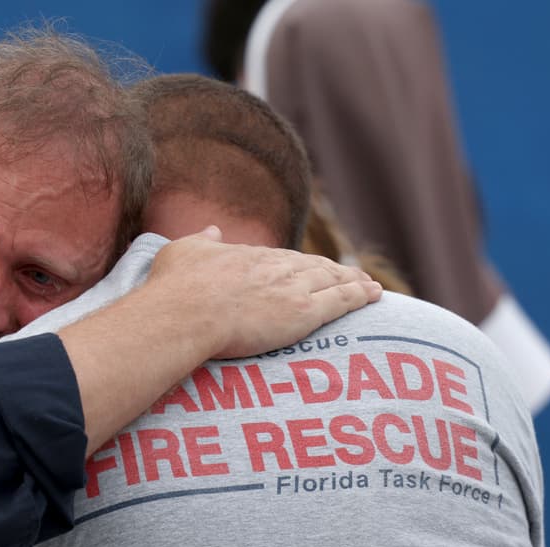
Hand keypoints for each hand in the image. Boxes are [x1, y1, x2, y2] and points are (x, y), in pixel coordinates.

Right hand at [144, 227, 381, 358]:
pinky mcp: (303, 312)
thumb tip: (213, 230)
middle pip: (314, 266)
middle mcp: (275, 267)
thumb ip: (203, 240)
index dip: (299, 265)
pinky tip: (374, 294)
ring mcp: (292, 288)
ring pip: (333, 280)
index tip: (310, 269)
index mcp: (249, 255)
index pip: (282, 259)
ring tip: (368, 285)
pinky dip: (360, 295)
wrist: (185, 313)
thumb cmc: (176, 287)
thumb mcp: (182, 250)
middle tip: (350, 274)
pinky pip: (341, 301)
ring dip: (353, 281)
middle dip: (334, 270)